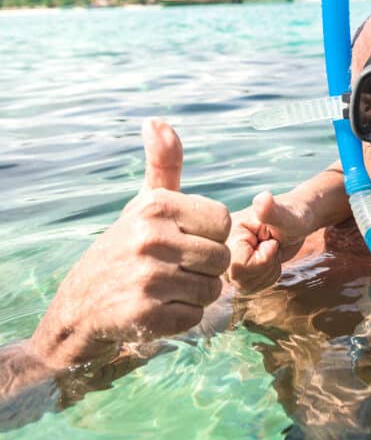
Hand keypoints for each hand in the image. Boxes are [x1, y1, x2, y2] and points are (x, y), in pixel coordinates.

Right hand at [27, 119, 230, 369]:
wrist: (78, 308)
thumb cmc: (125, 249)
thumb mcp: (144, 204)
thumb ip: (163, 165)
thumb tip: (157, 121)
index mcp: (156, 207)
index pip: (223, 221)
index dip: (210, 236)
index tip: (184, 241)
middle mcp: (150, 238)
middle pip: (221, 259)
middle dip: (205, 270)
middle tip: (173, 270)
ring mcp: (147, 277)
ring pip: (212, 290)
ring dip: (195, 295)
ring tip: (165, 289)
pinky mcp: (145, 314)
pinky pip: (195, 317)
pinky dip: (181, 318)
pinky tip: (156, 310)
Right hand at [226, 190, 313, 293]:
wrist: (296, 221)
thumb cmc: (294, 216)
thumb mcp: (286, 216)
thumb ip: (272, 211)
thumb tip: (263, 198)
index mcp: (228, 232)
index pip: (239, 267)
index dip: (262, 259)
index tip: (270, 241)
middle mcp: (223, 247)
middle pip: (240, 279)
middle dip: (265, 267)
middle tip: (272, 246)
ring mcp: (228, 259)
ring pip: (245, 286)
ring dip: (267, 272)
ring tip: (271, 251)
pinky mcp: (236, 269)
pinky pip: (249, 288)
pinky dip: (266, 277)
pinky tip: (269, 259)